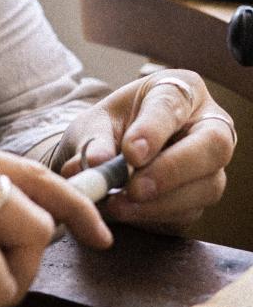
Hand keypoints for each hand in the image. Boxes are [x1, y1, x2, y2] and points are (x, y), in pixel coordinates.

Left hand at [50, 70, 234, 231]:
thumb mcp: (93, 125)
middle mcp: (207, 124)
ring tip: (119, 205)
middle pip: (213, 145)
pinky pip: (189, 212)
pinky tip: (128, 212)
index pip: (174, 105)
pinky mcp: (201, 197)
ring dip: (161, 202)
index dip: (154, 130)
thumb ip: (93, 140)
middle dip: (172, 170)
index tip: (131, 153)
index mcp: (179, 91)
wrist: (110, 155)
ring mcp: (210, 164)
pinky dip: (156, 216)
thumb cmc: (110, 128)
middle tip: (134, 188)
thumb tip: (96, 162)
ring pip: (207, 185)